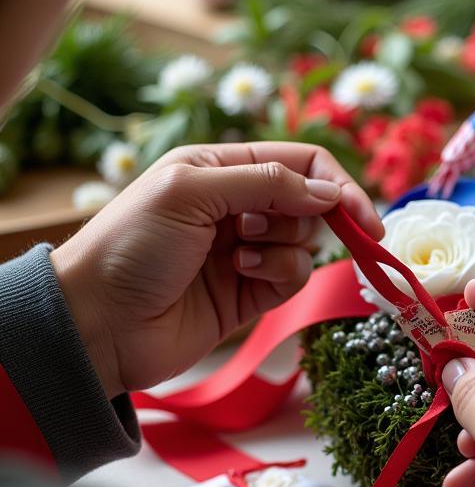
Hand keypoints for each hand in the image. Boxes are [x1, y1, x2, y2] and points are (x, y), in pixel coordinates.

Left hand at [50, 142, 382, 399]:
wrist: (99, 324)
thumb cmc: (131, 245)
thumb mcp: (191, 191)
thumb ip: (265, 183)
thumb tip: (330, 192)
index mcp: (220, 167)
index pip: (301, 162)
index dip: (337, 184)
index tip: (364, 216)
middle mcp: (238, 205)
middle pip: (310, 203)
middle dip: (299, 217)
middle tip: (256, 230)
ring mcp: (247, 251)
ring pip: (305, 242)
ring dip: (282, 248)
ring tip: (238, 258)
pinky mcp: (251, 294)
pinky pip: (294, 277)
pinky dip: (279, 275)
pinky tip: (243, 277)